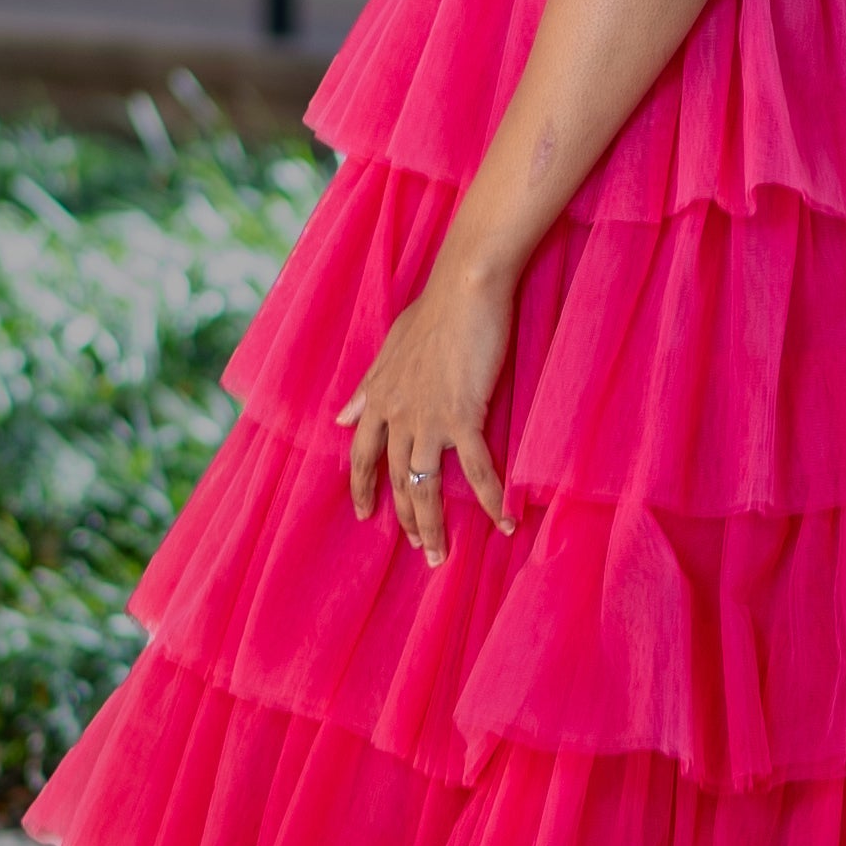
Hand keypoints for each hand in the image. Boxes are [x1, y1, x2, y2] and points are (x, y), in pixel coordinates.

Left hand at [340, 243, 517, 566]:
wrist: (464, 289)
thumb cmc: (434, 313)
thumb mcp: (389, 349)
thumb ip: (367, 389)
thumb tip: (340, 417)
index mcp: (379, 398)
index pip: (361, 455)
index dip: (361, 487)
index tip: (364, 515)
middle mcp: (398, 415)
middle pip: (395, 480)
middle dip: (405, 520)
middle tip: (418, 548)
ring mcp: (429, 419)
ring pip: (426, 486)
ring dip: (435, 526)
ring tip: (442, 556)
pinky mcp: (464, 416)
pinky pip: (478, 470)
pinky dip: (492, 499)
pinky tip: (505, 522)